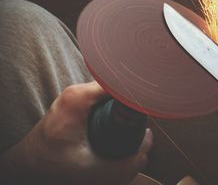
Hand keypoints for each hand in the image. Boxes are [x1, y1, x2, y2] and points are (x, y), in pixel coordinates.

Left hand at [0, 82, 152, 184]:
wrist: (29, 165)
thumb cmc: (52, 165)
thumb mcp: (93, 170)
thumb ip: (126, 163)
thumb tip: (147, 145)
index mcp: (79, 98)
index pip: (120, 82)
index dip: (138, 90)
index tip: (152, 101)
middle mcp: (77, 90)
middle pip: (117, 85)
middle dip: (133, 100)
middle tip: (145, 115)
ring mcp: (76, 94)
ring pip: (111, 91)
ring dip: (124, 103)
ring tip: (135, 118)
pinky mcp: (76, 101)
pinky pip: (103, 96)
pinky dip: (114, 106)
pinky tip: (121, 119)